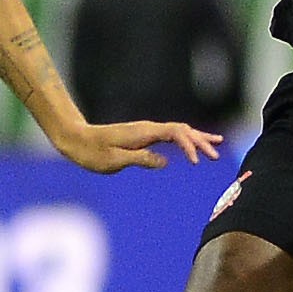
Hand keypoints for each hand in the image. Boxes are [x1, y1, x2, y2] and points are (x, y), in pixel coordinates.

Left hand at [49, 118, 220, 173]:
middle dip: (200, 142)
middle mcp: (147, 129)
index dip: (189, 146)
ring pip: (177, 131)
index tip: (197, 162)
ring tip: (216, 145)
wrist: (76, 139)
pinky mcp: (143, 136)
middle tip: (215, 155)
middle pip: (181, 130)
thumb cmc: (92, 152)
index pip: (174, 134)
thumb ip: (140, 159)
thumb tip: (164, 162)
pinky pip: (169, 136)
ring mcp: (145, 131)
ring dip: (196, 139)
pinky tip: (191, 146)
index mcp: (142, 133)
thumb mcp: (114, 160)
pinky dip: (184, 140)